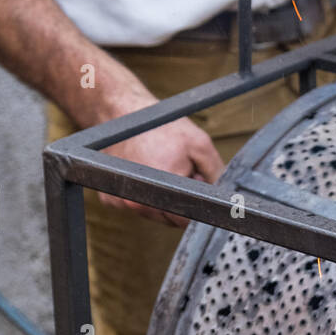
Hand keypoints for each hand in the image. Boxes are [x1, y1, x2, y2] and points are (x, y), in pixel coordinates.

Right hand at [98, 113, 224, 227]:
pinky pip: (136, 206)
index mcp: (161, 189)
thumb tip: (225, 197)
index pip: (186, 220)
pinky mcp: (110, 199)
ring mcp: (121, 202)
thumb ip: (216, 174)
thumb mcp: (199, 144)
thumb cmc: (160, 126)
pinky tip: (144, 172)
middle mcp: (137, 201)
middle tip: (179, 171)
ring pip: (154, 214)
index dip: (196, 206)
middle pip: (170, 220)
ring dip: (162, 198)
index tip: (194, 184)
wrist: (121, 113)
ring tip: (161, 168)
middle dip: (180, 201)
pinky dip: (144, 194)